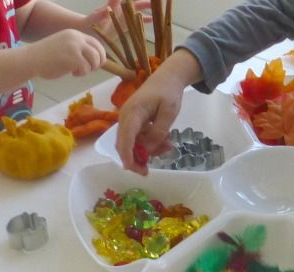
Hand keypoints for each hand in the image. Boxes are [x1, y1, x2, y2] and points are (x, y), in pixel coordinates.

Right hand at [26, 29, 105, 78]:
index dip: (99, 55)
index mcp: (75, 34)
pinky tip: (71, 73)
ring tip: (77, 71)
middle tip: (89, 70)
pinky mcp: (72, 58)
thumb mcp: (65, 47)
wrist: (30, 59)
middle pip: (99, 52)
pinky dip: (81, 74)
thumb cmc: (47, 57)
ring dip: (88, 69)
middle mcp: (76, 38)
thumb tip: (98, 60)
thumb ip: (79, 49)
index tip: (95, 64)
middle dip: (97, 64)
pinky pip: (86, 69)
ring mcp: (75, 47)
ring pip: (94, 61)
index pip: (96, 43)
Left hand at [84, 0, 151, 39]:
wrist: (88, 31)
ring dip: (147, 6)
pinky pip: (137, 21)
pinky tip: (154, 20)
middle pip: (134, 1)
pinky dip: (145, 20)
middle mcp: (120, 9)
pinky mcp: (125, 24)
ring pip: (137, 9)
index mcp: (113, 6)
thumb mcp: (93, 20)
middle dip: (144, 0)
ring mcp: (123, 16)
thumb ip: (99, 15)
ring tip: (157, 6)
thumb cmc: (89, 24)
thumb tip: (108, 10)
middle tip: (155, 0)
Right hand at [116, 49, 203, 174]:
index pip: (125, 139)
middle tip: (148, 171)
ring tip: (168, 145)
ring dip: (147, 150)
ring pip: (132, 143)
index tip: (134, 170)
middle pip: (124, 145)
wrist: (168, 77)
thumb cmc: (169, 92)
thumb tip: (147, 151)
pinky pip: (137, 138)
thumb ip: (158, 132)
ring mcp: (128, 119)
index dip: (127, 156)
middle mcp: (126, 117)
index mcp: (133, 113)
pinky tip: (164, 140)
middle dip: (136, 159)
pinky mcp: (133, 122)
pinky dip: (148, 143)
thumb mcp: (169, 113)